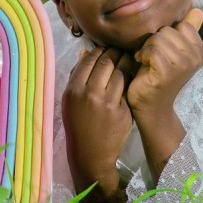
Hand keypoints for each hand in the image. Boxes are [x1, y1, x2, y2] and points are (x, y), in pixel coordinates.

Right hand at [62, 47, 133, 202]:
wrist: (91, 154)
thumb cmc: (78, 124)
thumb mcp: (70, 101)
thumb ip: (77, 76)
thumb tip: (85, 52)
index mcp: (74, 90)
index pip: (89, 60)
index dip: (98, 51)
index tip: (104, 49)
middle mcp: (90, 94)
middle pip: (106, 63)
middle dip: (114, 53)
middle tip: (119, 50)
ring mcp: (108, 103)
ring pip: (121, 72)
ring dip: (126, 62)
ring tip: (128, 58)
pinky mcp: (123, 111)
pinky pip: (128, 87)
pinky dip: (130, 78)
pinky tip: (132, 74)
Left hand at [127, 8, 202, 116]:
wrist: (151, 105)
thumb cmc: (158, 75)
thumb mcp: (172, 50)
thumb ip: (185, 32)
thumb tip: (197, 10)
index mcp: (199, 51)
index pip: (182, 25)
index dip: (166, 34)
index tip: (161, 49)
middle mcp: (195, 58)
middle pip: (168, 30)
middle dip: (154, 41)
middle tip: (151, 56)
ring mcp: (184, 66)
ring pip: (159, 38)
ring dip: (147, 48)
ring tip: (146, 61)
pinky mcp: (169, 72)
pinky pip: (152, 50)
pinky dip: (143, 55)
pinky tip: (142, 64)